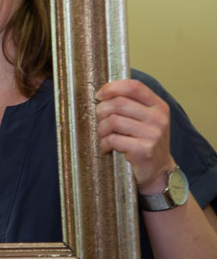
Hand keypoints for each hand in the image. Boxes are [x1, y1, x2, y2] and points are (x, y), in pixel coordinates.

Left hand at [96, 78, 173, 192]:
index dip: (112, 87)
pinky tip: (107, 148)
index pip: (134, 87)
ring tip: (104, 136)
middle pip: (118, 103)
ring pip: (112, 121)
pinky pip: (113, 139)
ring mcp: (153, 135)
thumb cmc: (145, 142)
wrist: (158, 171)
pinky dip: (104, 144)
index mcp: (158, 106)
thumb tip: (102, 93)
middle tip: (100, 120)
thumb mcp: (144, 119)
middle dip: (101, 111)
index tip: (99, 95)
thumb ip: (130, 104)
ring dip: (101, 129)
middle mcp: (158, 119)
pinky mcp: (143, 150)